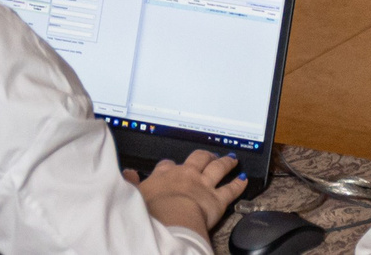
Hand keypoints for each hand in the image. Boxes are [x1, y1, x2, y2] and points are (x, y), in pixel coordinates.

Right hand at [127, 149, 246, 234]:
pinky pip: (230, 189)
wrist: (173, 216)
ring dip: (224, 162)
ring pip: (216, 169)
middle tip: (209, 154)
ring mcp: (203, 185)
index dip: (171, 165)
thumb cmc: (153, 208)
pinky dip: (238, 184)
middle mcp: (186, 174)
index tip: (172, 166)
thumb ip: (132, 182)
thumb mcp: (136, 193)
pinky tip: (243, 179)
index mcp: (165, 174)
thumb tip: (127, 174)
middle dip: (204, 156)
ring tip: (230, 159)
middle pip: (197, 159)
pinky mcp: (217, 199)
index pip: (168, 164)